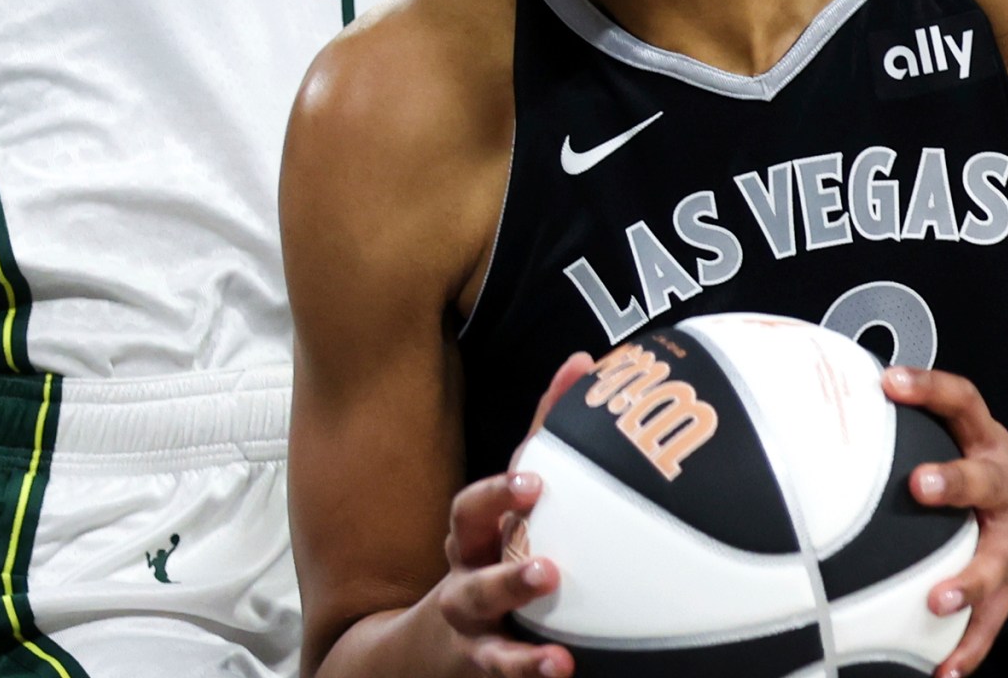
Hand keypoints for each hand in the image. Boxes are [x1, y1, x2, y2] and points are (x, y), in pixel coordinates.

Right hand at [426, 353, 595, 676]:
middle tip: (538, 503)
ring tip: (549, 576)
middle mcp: (464, 571)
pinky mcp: (479, 661)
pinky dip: (528, 664)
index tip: (535, 477)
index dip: (501, 487)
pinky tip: (561, 665)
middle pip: (465, 538)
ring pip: (478, 601)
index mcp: (474, 536)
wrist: (423, 657)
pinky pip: (500, 663)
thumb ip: (544, 444)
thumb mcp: (507, 516)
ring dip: (511, 587)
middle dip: (497, 517)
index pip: (476, 502)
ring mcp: (468, 621)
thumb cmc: (486, 567)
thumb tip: (584, 361)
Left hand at [886, 366, 1007, 677]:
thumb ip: (914, 427)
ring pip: (993, 561)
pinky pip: (991, 622)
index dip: (929, 388)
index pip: (963, 402)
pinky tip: (942, 671)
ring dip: (968, 581)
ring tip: (939, 599)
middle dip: (953, 481)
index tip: (890, 381)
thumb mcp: (967, 438)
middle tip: (918, 484)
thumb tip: (826, 409)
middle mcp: (1004, 487)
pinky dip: (967, 648)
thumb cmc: (988, 471)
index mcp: (988, 443)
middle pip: (984, 479)